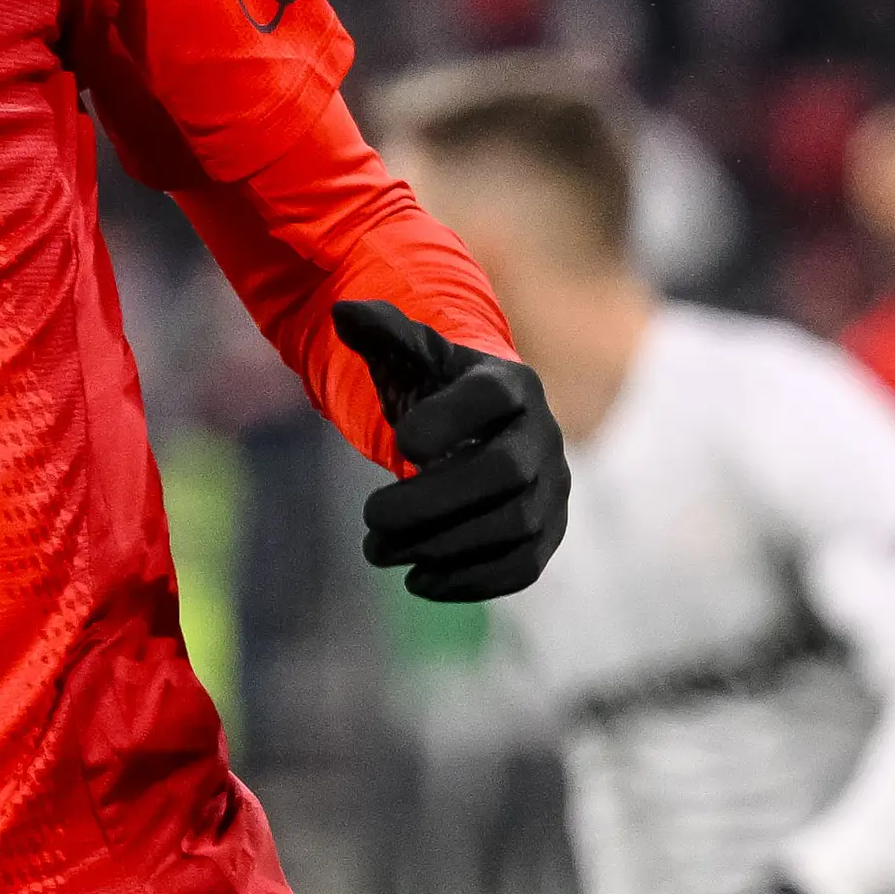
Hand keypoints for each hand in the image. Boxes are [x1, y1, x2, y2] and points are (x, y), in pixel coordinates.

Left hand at [335, 300, 572, 601]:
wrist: (479, 429)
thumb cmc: (436, 389)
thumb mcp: (409, 354)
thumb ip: (381, 329)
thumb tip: (342, 312)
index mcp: (511, 384)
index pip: (491, 397)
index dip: (447, 419)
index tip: (398, 443)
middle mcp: (544, 436)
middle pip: (504, 471)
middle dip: (432, 500)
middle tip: (370, 516)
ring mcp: (552, 489)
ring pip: (514, 526)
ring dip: (441, 545)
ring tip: (379, 550)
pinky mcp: (547, 536)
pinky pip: (523, 567)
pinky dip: (472, 581)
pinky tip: (418, 581)